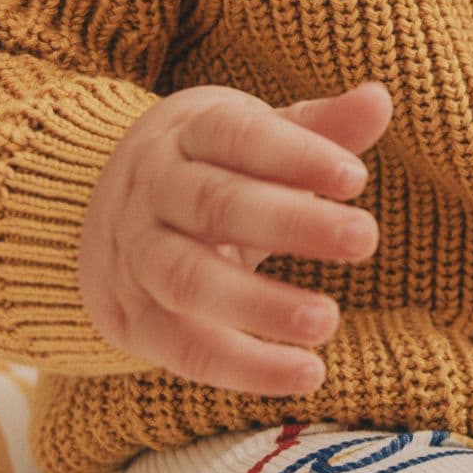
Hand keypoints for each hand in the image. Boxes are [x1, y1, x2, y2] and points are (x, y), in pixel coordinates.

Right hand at [79, 80, 392, 392]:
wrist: (91, 210)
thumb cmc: (205, 167)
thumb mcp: (251, 138)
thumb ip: (317, 129)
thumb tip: (380, 98)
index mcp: (186, 134)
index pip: (238, 136)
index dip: (296, 154)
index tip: (357, 177)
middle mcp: (150, 190)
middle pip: (216, 204)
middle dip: (292, 223)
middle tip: (364, 239)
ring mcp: (132, 255)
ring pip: (189, 281)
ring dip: (261, 305)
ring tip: (328, 321)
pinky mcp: (130, 318)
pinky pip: (184, 348)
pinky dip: (244, 367)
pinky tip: (306, 374)